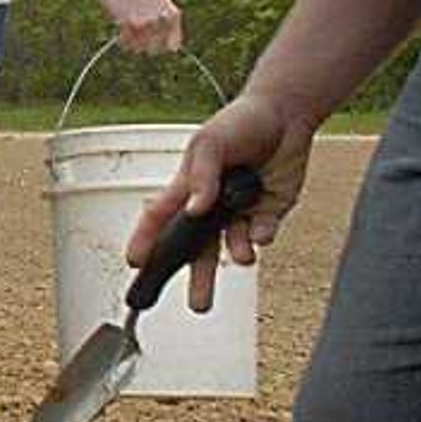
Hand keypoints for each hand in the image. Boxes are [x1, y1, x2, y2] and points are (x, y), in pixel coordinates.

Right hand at [98, 0, 185, 55]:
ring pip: (138, 49)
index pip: (172, 47)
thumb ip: (164, 24)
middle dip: (144, 47)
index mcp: (173, 16)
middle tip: (136, 37)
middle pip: (154, 51)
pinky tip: (119, 29)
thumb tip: (165, 49)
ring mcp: (147, 22)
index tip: (151, 42)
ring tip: (126, 31)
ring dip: (130, 43)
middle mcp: (163, 20)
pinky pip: (125, 44)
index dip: (161, 47)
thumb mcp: (159, 4)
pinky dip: (121, 40)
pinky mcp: (130, 23)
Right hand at [129, 90, 314, 310]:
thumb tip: (195, 210)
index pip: (159, 217)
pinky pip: (262, 234)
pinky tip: (262, 228)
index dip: (144, 240)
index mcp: (188, 187)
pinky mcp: (269, 212)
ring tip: (242, 257)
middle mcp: (212, 205)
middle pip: (197, 249)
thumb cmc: (240, 122)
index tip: (134, 264)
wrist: (286, 115)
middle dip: (196, 279)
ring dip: (236, 255)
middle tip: (196, 306)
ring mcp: (241, 211)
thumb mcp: (211, 142)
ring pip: (233, 247)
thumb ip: (200, 176)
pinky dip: (262, 236)